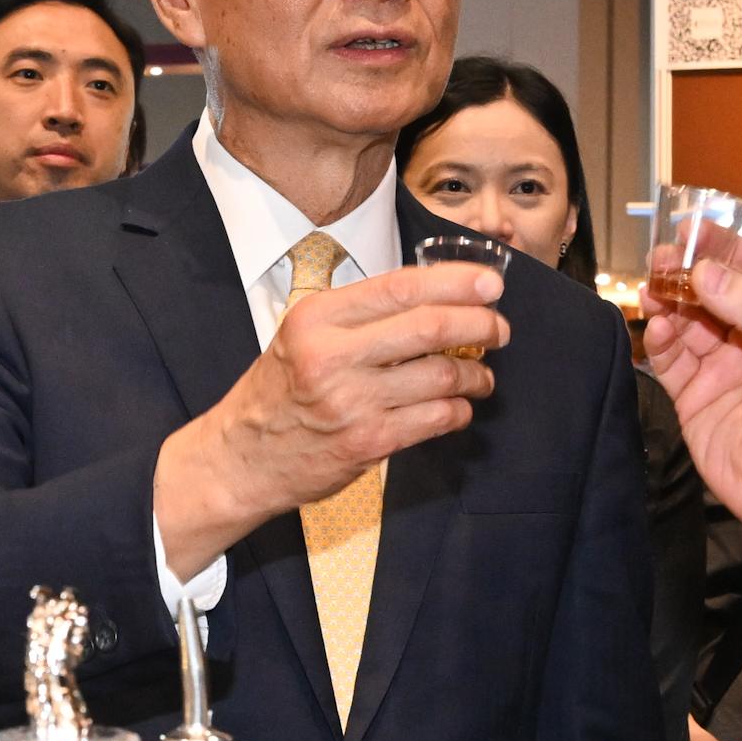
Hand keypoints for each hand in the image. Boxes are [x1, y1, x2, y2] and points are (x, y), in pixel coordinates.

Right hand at [154, 265, 504, 576]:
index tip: (491, 283)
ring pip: (441, 376)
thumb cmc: (279, 392)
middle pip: (430, 328)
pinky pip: (435, 418)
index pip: (401, 287)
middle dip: (480, 324)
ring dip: (475, 375)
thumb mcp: (304, 335)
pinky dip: (458, 410)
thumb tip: (436, 296)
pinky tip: (459, 407)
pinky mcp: (368, 442)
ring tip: (481, 376)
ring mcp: (352, 402)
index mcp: (318, 318)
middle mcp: (333, 355)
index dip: (456, 282)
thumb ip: (360, 315)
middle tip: (499, 328)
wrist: (242, 457)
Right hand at [642, 235, 741, 666]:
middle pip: (715, 289)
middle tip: (662, 259)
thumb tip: (705, 271)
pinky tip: (656, 327)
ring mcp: (725, 366)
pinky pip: (671, 358)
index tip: (691, 230)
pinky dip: (659, 339)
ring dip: (669, 302)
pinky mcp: (696, 396)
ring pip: (687, 319)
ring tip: (654, 291)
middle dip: (687, 272)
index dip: (724, 247)